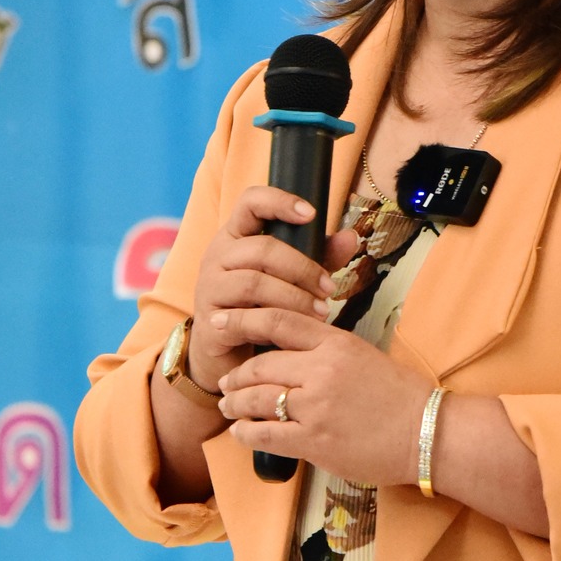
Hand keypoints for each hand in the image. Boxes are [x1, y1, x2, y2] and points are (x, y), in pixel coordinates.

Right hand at [187, 187, 358, 399]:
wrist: (231, 359)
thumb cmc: (263, 307)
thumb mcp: (293, 277)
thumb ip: (319, 257)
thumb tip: (351, 237)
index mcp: (236, 236)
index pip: (250, 202)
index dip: (279, 201)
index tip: (311, 213)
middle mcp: (217, 256)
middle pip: (261, 248)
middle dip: (302, 268)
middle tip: (330, 289)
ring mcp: (209, 289)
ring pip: (254, 283)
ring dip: (294, 298)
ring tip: (321, 312)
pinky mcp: (210, 323)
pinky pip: (243, 319)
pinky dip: (274, 323)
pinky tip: (293, 331)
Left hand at [217, 314, 430, 486]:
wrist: (426, 432)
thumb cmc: (400, 394)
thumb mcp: (363, 354)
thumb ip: (326, 348)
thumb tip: (292, 349)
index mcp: (335, 342)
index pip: (279, 321)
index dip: (244, 319)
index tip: (222, 321)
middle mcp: (322, 370)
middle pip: (261, 363)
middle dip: (235, 374)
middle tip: (225, 381)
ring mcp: (316, 407)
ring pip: (258, 399)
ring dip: (235, 403)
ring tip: (228, 406)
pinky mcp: (314, 441)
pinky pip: (266, 434)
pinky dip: (246, 432)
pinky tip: (240, 432)